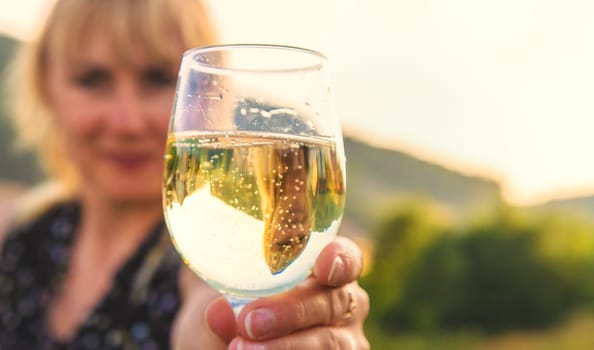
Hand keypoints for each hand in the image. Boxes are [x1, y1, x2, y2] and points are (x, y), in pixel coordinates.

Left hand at [207, 236, 369, 348]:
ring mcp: (345, 341)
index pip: (347, 258)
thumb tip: (218, 311)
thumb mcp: (228, 303)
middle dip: (292, 312)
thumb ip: (226, 306)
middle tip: (250, 322)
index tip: (322, 267)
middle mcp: (345, 304)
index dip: (340, 259)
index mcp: (327, 269)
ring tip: (241, 348)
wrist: (233, 340)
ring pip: (330, 343)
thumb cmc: (237, 310)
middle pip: (333, 303)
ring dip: (286, 346)